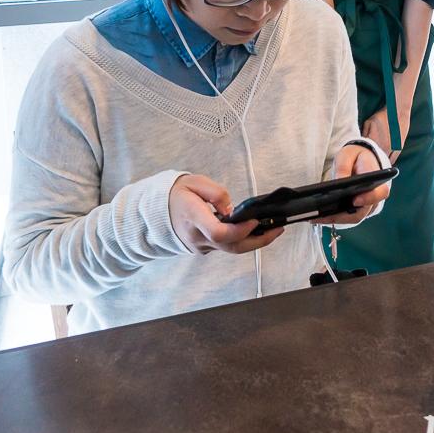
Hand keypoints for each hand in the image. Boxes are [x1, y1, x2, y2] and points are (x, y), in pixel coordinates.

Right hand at [168, 174, 283, 254]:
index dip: (240, 229)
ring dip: (254, 242)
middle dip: (258, 240)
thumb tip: (231, 210)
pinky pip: (226, 247)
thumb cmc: (176, 194)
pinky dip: (243, 241)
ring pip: (231, 250)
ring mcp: (200, 245)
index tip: (255, 219)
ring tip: (274, 229)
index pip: (219, 232)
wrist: (156, 211)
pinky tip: (256, 231)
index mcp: (192, 217)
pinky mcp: (204, 248)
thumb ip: (215, 193)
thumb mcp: (194, 182)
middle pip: (231, 246)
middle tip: (277, 228)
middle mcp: (197, 236)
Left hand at [316, 143, 389, 225]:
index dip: (368, 199)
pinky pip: (349, 216)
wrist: (361, 159)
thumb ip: (343, 167)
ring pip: (354, 217)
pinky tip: (321, 216)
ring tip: (316, 218)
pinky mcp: (359, 208)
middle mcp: (374, 195)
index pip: (379, 193)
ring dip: (336, 219)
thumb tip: (338, 183)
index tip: (354, 201)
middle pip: (362, 211)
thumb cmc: (356, 156)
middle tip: (322, 215)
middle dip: (342, 216)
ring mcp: (367, 204)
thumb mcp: (347, 155)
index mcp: (375, 179)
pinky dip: (336, 217)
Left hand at [362, 106, 409, 163]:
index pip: (364, 153)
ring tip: (375, 160)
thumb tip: (359, 144)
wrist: (397, 112)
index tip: (360, 155)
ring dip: (379, 161)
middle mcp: (382, 147)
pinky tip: (384, 161)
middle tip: (367, 159)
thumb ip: (363, 134)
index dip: (362, 154)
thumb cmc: (382, 116)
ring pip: (383, 161)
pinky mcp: (399, 148)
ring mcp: (391, 149)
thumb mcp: (368, 122)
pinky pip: (392, 160)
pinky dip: (388, 162)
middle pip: (374, 158)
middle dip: (370, 159)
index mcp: (373, 140)